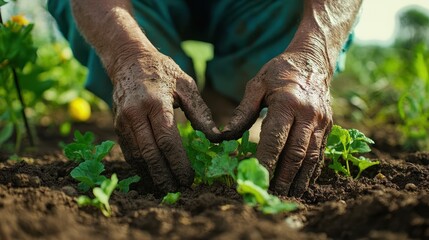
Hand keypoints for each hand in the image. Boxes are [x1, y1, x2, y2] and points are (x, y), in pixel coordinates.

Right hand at [111, 50, 219, 192]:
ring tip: (166, 187)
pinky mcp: (117, 125)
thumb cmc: (162, 71)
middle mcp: (135, 114)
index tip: (189, 179)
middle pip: (150, 154)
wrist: (128, 59)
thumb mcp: (186, 85)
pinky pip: (128, 151)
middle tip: (178, 190)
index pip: (167, 142)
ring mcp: (123, 120)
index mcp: (155, 103)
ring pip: (136, 156)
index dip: (178, 164)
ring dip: (151, 175)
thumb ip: (201, 113)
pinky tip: (152, 175)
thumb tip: (215, 138)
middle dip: (164, 176)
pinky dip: (140, 166)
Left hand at [223, 52, 332, 196]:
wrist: (313, 60)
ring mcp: (322, 121)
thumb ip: (243, 111)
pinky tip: (304, 183)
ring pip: (311, 157)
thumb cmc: (280, 71)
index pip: (275, 139)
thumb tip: (225, 136)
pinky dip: (313, 171)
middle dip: (283, 177)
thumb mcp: (257, 85)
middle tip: (271, 194)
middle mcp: (308, 114)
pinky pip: (321, 153)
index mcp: (287, 102)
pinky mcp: (329, 126)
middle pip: (295, 153)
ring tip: (288, 195)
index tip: (256, 178)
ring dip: (299, 179)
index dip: (266, 161)